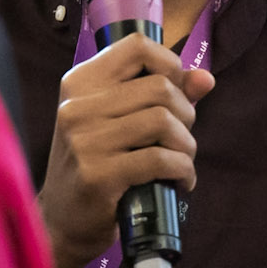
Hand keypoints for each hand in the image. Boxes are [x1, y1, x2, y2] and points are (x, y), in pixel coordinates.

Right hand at [37, 32, 214, 267]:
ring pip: (162, 121)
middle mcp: (77, 106)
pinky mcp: (98, 175)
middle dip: (185, 113)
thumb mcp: (117, 121)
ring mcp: (85, 140)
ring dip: (186, 144)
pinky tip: (180, 181)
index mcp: (80, 83)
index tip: (176, 92)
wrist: (60, 221)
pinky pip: (159, 159)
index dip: (169, 64)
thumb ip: (162, 94)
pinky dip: (182, 170)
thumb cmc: (95, 164)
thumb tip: (206, 78)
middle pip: (159, 86)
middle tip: (180, 138)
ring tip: (182, 160)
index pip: (136, 46)